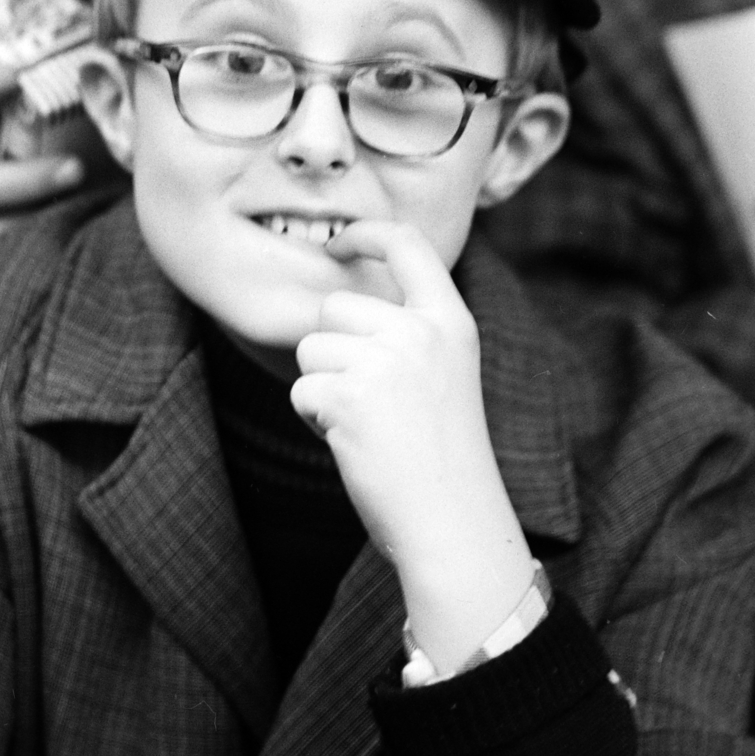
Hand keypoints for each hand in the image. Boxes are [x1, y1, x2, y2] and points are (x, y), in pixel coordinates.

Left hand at [291, 221, 533, 673]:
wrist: (453, 522)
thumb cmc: (444, 456)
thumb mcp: (444, 374)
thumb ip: (408, 334)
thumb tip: (336, 308)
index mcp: (451, 321)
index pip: (408, 245)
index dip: (366, 233)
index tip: (338, 241)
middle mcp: (419, 332)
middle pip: (335, 306)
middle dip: (332, 349)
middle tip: (367, 400)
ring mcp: (384, 362)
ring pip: (311, 349)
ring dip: (322, 387)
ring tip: (365, 425)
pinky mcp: (349, 396)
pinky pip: (302, 390)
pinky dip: (315, 419)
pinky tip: (353, 443)